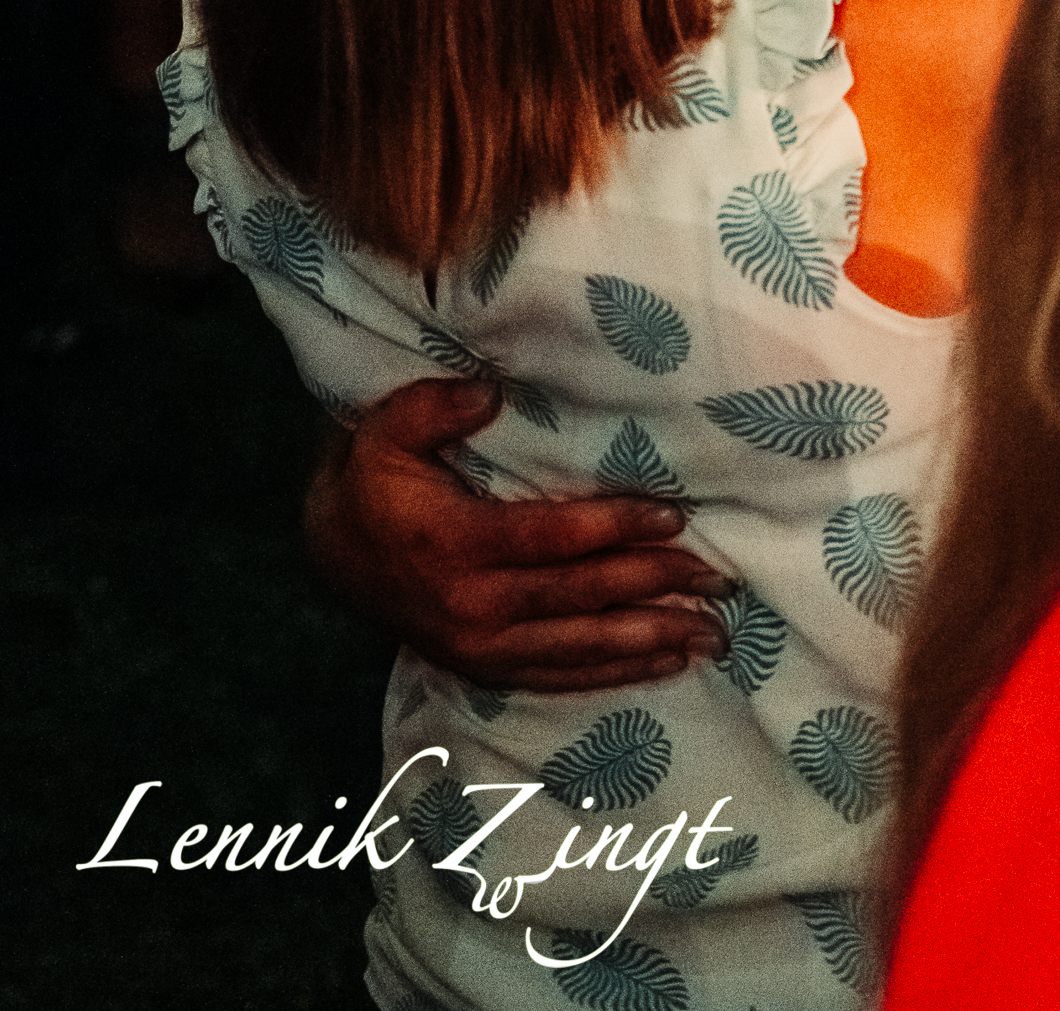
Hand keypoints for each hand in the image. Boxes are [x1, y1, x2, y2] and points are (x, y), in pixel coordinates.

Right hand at [306, 379, 735, 693]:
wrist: (330, 553)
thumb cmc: (373, 479)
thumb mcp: (386, 430)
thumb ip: (434, 408)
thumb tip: (491, 393)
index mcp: (455, 543)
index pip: (553, 538)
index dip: (616, 526)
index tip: (674, 516)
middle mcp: (474, 605)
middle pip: (582, 596)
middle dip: (656, 586)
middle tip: (719, 577)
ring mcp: (482, 646)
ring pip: (582, 647)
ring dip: (652, 640)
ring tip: (713, 634)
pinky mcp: (487, 668)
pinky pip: (563, 676)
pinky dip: (617, 673)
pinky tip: (664, 663)